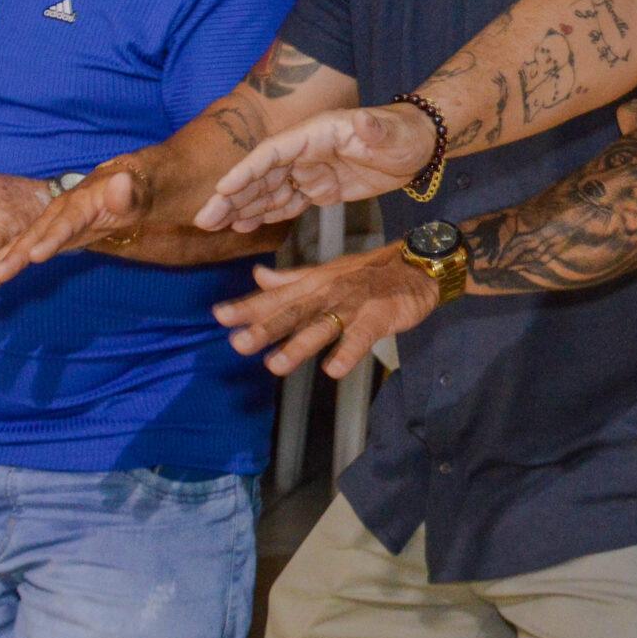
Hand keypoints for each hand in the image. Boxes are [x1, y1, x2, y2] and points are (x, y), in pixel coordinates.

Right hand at [0, 166, 144, 287]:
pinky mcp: (45, 237)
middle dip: (14, 257)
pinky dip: (3, 265)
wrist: (119, 188)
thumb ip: (126, 191)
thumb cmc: (130, 192)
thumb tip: (122, 182)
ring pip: (21, 246)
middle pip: (34, 237)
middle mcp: (57, 214)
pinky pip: (22, 253)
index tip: (34, 255)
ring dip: (1, 263)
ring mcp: (49, 226)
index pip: (65, 223)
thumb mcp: (134, 192)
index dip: (50, 239)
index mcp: (78, 203)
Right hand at [198, 103, 435, 231]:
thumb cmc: (405, 134)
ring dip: (241, 208)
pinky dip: (265, 214)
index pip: (272, 152)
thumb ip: (374, 130)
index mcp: (316, 133)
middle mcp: (306, 150)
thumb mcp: (392, 133)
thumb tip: (364, 122)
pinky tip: (243, 226)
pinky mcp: (320, 188)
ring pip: (268, 191)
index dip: (246, 170)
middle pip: (261, 174)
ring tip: (213, 226)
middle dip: (232, 196)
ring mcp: (311, 170)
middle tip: (203, 218)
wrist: (418, 146)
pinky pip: (287, 202)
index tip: (222, 188)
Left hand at [213, 241, 437, 378]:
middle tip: (239, 344)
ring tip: (276, 365)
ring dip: (299, 345)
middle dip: (265, 327)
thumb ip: (290, 280)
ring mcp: (352, 305)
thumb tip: (256, 276)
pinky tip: (333, 370)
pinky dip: (347, 353)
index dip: (247, 306)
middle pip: (293, 312)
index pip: (275, 296)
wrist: (417, 267)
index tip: (219, 316)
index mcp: (313, 283)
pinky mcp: (378, 317)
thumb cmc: (367, 273)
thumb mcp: (326, 273)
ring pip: (322, 326)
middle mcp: (327, 292)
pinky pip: (361, 337)